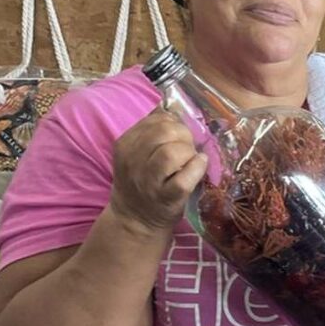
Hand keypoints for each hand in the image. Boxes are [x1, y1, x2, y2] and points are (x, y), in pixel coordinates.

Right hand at [109, 106, 207, 233]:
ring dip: (189, 153)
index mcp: (125, 144)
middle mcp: (133, 161)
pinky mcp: (166, 198)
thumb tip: (170, 106)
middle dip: (184, 137)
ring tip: (191, 160)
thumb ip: (151, 131)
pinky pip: (184, 178)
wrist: (134, 219)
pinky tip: (199, 166)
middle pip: (165, 132)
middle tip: (187, 149)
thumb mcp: (137, 153)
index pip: (156, 120)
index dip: (174, 124)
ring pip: (172, 152)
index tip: (178, 137)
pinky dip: (196, 169)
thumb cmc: (143, 181)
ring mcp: (148, 181)